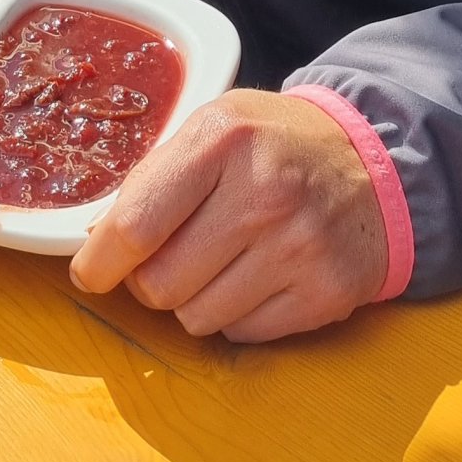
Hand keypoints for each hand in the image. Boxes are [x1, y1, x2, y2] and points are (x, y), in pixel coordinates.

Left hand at [68, 90, 386, 342]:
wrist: (371, 162)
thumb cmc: (272, 143)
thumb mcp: (213, 127)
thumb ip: (155, 177)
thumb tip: (96, 242)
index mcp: (222, 138)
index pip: (138, 223)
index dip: (101, 260)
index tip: (90, 274)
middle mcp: (263, 194)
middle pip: (160, 284)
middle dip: (147, 283)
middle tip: (163, 261)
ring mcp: (299, 247)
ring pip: (197, 319)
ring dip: (192, 301)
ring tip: (216, 262)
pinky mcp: (326, 292)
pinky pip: (242, 334)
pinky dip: (235, 316)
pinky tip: (254, 277)